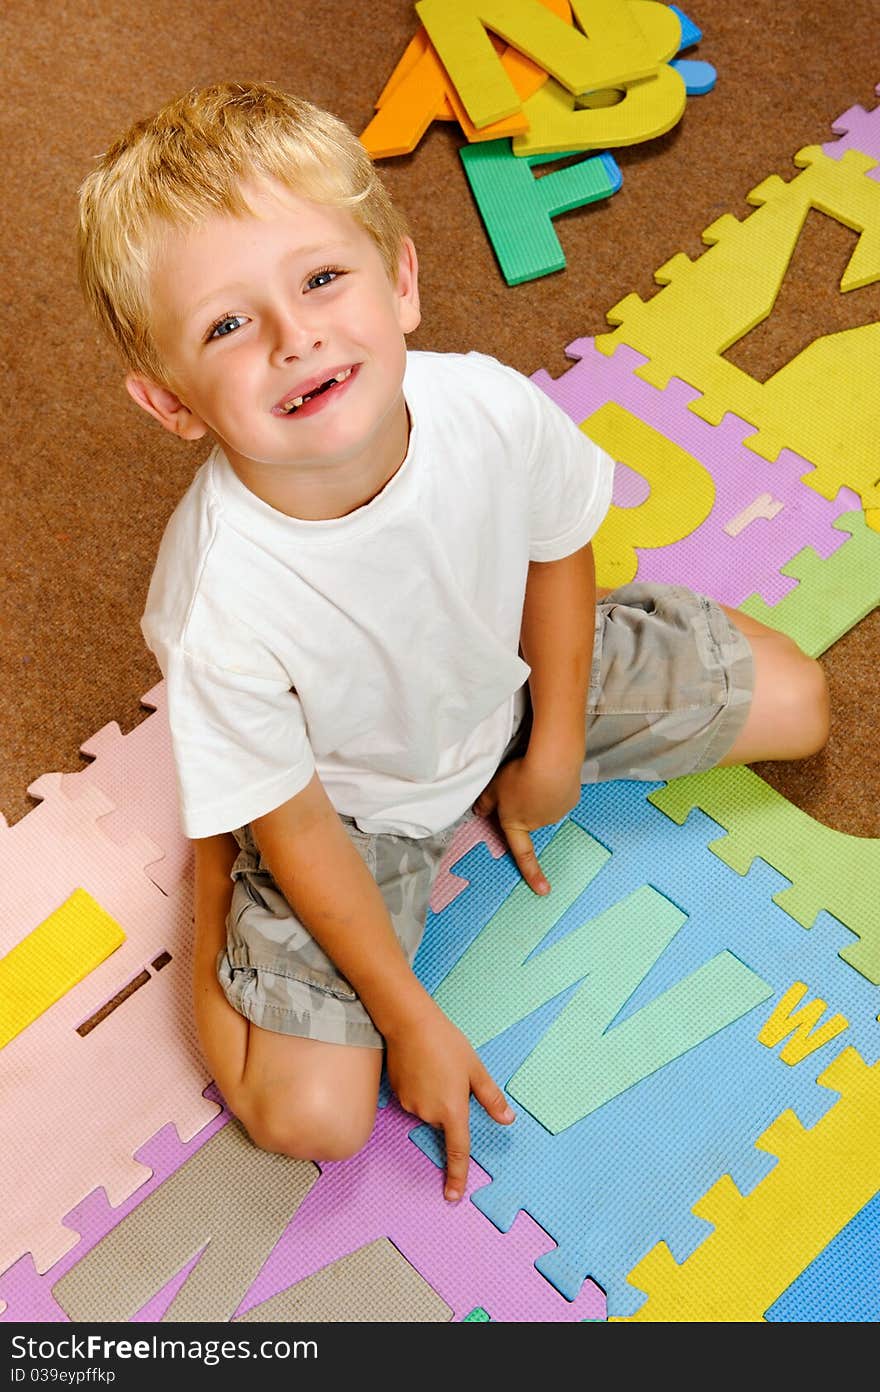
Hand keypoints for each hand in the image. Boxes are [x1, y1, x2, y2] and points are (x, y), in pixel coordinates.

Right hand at [384, 998, 514, 1201]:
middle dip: (449, 1103)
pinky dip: (419, 1087)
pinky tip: (420, 1065)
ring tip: (433, 1063)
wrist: (409, 1023)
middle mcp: (430, 1113)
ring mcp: (411, 1105)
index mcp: (453, 1110)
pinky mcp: (397, 1095)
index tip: (453, 1196)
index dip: (457, 1175)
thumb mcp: (475, 1069)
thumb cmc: (446, 1043)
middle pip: (444, 1120)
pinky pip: (413, 1099)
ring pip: (428, 1109)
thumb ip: (491, 1098)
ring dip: (433, 1094)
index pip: (458, 1151)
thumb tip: (507, 1120)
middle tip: (448, 1070)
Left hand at [473, 754, 581, 893]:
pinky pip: (559, 795)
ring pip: (546, 806)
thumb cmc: (520, 777)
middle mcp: (539, 823)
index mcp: (517, 825)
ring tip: (536, 774)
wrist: (553, 763)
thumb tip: (479, 812)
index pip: (523, 854)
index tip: (543, 891)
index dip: (532, 874)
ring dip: (541, 794)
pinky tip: (551, 773)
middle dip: (526, 804)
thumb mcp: (494, 788)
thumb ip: (486, 802)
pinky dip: (555, 786)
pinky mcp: (570, 800)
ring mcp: (557, 813)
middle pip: (531, 818)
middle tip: (521, 783)